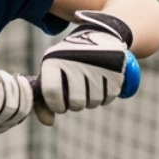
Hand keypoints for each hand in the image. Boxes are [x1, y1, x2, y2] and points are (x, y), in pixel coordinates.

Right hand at [0, 55, 33, 137]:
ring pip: (18, 113)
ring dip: (17, 91)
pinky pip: (21, 113)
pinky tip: (17, 83)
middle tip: (0, 75)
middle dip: (10, 89)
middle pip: (8, 112)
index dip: (0, 91)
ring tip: (5, 78)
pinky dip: (24, 96)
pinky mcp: (1, 123)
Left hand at [36, 10, 133, 125]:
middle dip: (75, 104)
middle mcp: (74, 61)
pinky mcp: (115, 69)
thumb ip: (43, 99)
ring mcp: (96, 65)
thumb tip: (48, 123)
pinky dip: (105, 98)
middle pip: (74, 103)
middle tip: (77, 95)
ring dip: (90, 102)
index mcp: (54, 60)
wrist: (101, 35)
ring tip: (88, 88)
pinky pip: (108, 98)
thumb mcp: (52, 73)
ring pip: (92, 103)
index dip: (56, 105)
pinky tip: (101, 85)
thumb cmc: (69, 60)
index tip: (60, 104)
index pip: (52, 95)